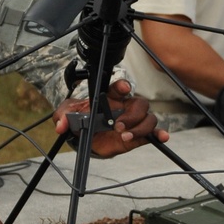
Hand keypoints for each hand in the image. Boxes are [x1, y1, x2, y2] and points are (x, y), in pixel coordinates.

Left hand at [54, 79, 168, 156]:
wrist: (87, 136)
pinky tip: (162, 137)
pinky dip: (159, 134)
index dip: (123, 86)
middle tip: (118, 125)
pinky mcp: (137, 135)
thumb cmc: (81, 119)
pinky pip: (152, 133)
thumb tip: (61, 125)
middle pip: (140, 104)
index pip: (120, 87)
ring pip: (148, 118)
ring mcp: (133, 121)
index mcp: (110, 97)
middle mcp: (125, 107)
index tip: (123, 88)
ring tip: (125, 136)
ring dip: (140, 127)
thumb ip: (63, 116)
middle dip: (131, 115)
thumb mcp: (68, 115)